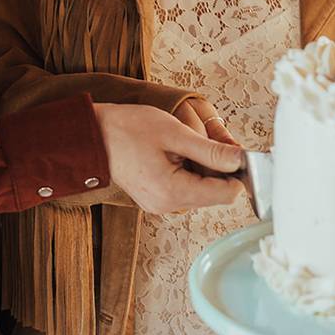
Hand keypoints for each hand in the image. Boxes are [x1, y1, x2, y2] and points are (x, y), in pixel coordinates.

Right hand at [93, 103, 243, 214]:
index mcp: (173, 192)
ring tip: (185, 146)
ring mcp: (160, 205)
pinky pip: (186, 190)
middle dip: (220, 170)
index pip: (226, 194)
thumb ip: (211, 151)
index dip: (238, 173)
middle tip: (206, 142)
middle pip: (215, 194)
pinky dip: (190, 173)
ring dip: (204, 171)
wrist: (94, 136)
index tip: (235, 151)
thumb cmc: (129, 129)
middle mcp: (168, 205)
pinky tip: (177, 155)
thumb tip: (241, 160)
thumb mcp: (175, 133)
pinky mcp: (156, 199)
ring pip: (201, 192)